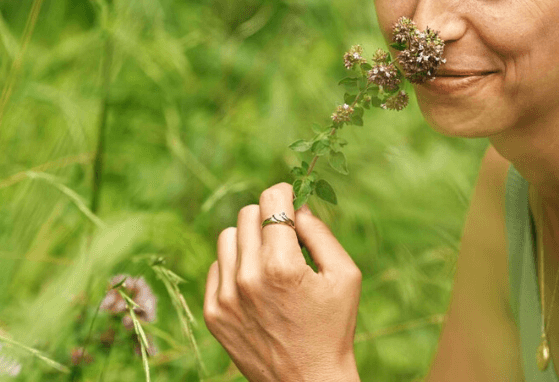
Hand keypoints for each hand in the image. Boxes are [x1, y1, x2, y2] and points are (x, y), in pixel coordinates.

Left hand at [204, 183, 362, 381]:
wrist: (309, 381)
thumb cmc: (333, 328)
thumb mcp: (345, 276)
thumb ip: (321, 233)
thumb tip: (298, 206)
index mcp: (283, 265)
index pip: (271, 200)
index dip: (284, 194)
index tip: (290, 199)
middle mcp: (248, 277)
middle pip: (248, 215)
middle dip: (268, 218)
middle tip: (285, 236)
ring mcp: (226, 297)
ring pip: (228, 237)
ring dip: (249, 241)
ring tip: (269, 262)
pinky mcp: (213, 313)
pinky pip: (217, 267)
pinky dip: (234, 267)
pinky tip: (255, 285)